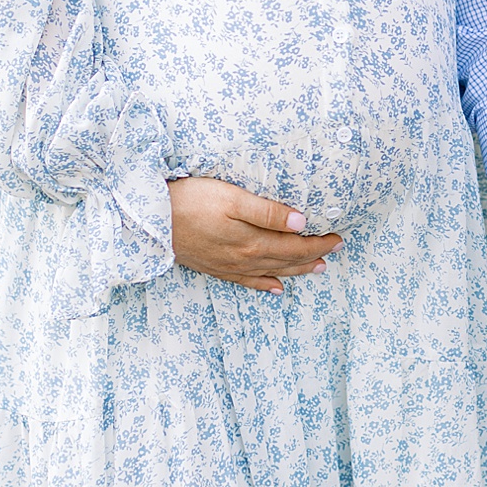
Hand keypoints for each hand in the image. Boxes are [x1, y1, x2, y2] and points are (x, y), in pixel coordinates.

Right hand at [168, 177, 342, 292]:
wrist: (148, 221)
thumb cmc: (190, 201)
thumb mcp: (232, 199)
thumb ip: (267, 212)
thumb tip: (301, 223)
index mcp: (252, 242)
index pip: (295, 246)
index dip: (319, 243)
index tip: (338, 237)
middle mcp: (243, 259)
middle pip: (287, 260)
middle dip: (314, 256)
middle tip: (335, 250)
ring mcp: (228, 266)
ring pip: (271, 272)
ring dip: (296, 271)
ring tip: (317, 269)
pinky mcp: (213, 267)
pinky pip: (246, 282)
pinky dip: (264, 285)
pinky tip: (275, 288)